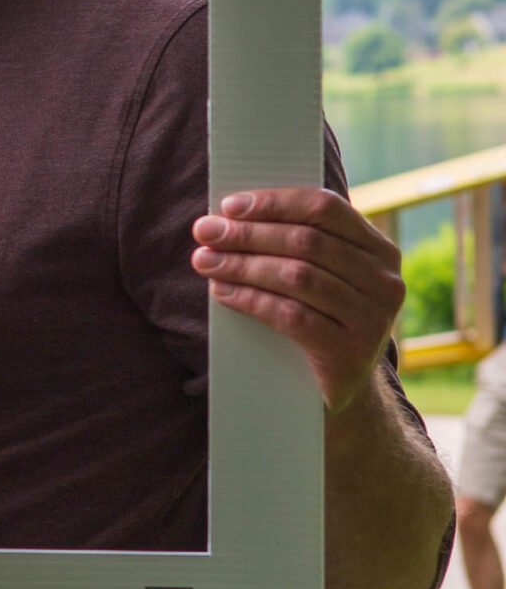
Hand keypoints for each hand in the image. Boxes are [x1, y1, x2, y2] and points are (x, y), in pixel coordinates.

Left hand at [191, 188, 403, 411]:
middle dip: (248, 233)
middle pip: (306, 242)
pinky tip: (223, 293)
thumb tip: (226, 217)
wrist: (337, 385)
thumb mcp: (318, 274)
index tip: (228, 206)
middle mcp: (385, 281)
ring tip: (205, 261)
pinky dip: (252, 299)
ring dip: (243, 265)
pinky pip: (293, 316)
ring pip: (298, 276)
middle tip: (204, 232)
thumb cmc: (317, 315)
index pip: (326, 208)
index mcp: (379, 250)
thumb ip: (291, 242)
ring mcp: (373, 319)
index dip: (275, 203)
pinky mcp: (352, 353)